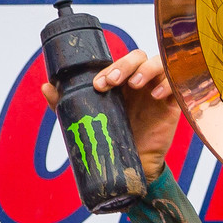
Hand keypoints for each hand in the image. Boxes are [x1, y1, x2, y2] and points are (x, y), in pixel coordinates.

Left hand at [40, 47, 181, 182]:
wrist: (136, 166)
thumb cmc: (114, 139)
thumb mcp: (89, 120)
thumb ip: (67, 103)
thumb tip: (46, 87)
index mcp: (122, 82)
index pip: (119, 62)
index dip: (110, 67)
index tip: (98, 84)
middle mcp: (140, 82)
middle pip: (138, 57)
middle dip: (124, 65)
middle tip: (113, 82)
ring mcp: (158, 91)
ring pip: (158, 64)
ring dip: (146, 69)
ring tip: (135, 84)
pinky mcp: (173, 104)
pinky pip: (177, 84)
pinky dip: (168, 85)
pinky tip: (156, 96)